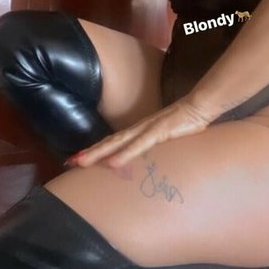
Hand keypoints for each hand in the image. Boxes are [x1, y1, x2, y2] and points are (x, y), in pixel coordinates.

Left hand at [64, 98, 209, 168]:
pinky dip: (125, 154)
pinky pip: (139, 145)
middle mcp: (138, 129)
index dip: (95, 150)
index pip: (112, 142)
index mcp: (138, 131)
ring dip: (99, 153)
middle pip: (109, 142)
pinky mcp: (159, 131)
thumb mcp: (165, 137)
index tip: (78, 159)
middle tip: (69, 162)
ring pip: (118, 143)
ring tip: (82, 162)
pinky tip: (113, 162)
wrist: (200, 106)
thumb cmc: (184, 122)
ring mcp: (147, 129)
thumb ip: (154, 145)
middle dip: (89, 153)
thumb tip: (147, 158)